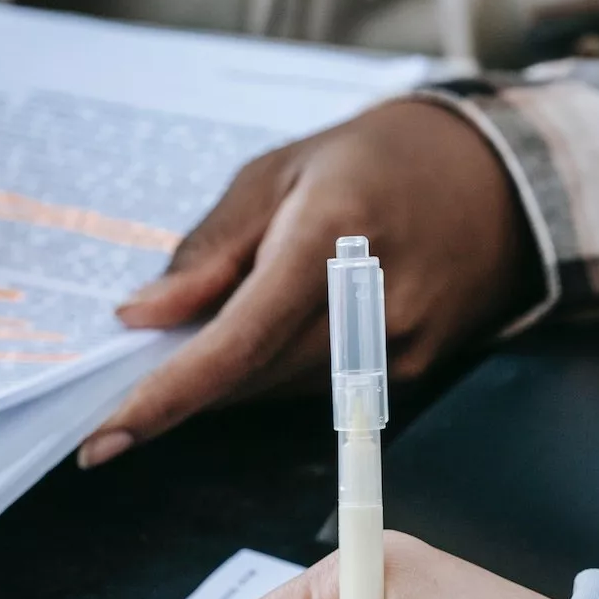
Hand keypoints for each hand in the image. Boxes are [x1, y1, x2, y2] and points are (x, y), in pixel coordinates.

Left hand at [78, 100, 539, 467]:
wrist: (495, 181)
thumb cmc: (375, 161)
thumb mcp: (278, 173)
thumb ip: (209, 250)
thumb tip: (143, 315)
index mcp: (329, 239)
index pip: (235, 343)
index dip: (165, 397)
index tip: (104, 438)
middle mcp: (369, 307)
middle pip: (248, 378)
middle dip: (183, 384)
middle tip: (135, 370)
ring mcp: (397, 349)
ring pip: (275, 391)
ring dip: (227, 376)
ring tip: (214, 328)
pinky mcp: (409, 373)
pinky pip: (314, 391)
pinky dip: (272, 372)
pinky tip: (270, 332)